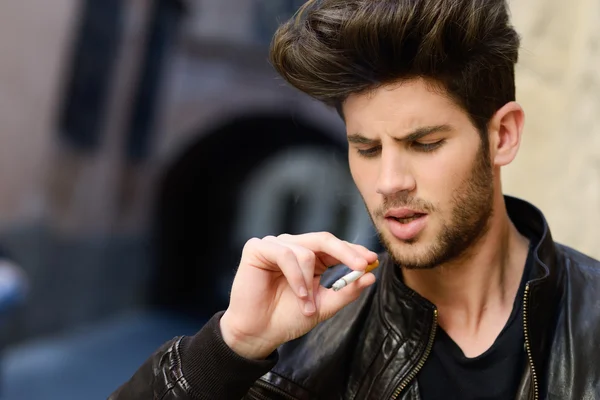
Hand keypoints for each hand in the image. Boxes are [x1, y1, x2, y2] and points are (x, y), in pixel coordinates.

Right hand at [219, 232, 377, 359]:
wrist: (260, 333)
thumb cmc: (287, 318)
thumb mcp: (323, 306)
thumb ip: (345, 291)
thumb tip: (369, 276)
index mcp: (310, 258)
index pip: (335, 247)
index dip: (354, 251)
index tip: (372, 261)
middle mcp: (293, 248)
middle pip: (324, 239)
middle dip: (345, 252)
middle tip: (360, 266)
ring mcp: (275, 246)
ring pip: (305, 251)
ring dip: (309, 282)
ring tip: (307, 304)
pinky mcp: (257, 249)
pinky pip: (285, 254)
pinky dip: (295, 276)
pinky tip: (297, 294)